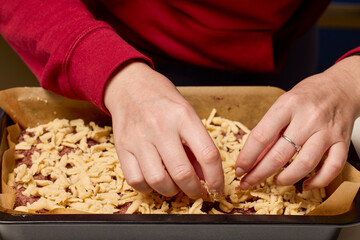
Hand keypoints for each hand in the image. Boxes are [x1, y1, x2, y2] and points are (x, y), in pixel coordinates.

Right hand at [104, 61, 223, 198]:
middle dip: (194, 190)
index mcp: (183, 116)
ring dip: (171, 191)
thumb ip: (196, 144)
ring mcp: (138, 138)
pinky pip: (135, 180)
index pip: (207, 155)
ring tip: (174, 185)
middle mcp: (160, 127)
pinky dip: (148, 187)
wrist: (128, 85)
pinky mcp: (121, 147)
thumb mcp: (186, 112)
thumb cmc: (162, 99)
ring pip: (158, 181)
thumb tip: (205, 176)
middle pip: (182, 173)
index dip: (216, 179)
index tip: (217, 189)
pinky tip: (153, 180)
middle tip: (196, 191)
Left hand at [235, 55, 359, 189]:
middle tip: (248, 182)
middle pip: (279, 155)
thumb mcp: (282, 104)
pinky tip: (306, 185)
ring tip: (276, 181)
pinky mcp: (342, 142)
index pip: (261, 136)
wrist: (341, 86)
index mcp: (288, 105)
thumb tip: (253, 157)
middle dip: (259, 174)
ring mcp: (327, 131)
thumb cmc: (308, 95)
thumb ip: (269, 130)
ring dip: (286, 179)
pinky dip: (318, 181)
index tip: (239, 169)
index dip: (247, 157)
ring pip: (304, 164)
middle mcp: (308, 118)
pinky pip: (332, 168)